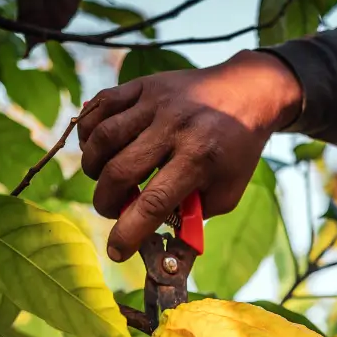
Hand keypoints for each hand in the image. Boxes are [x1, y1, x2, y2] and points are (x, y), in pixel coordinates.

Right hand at [76, 49, 301, 261]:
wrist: (247, 92)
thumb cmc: (235, 151)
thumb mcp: (226, 192)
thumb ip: (192, 217)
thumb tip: (157, 243)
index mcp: (199, 158)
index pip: (153, 203)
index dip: (128, 232)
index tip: (116, 251)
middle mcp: (174, 128)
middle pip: (120, 172)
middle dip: (106, 202)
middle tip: (113, 210)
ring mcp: (156, 103)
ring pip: (103, 138)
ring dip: (94, 168)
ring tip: (104, 179)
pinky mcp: (143, 85)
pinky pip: (100, 106)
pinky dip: (89, 131)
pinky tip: (97, 147)